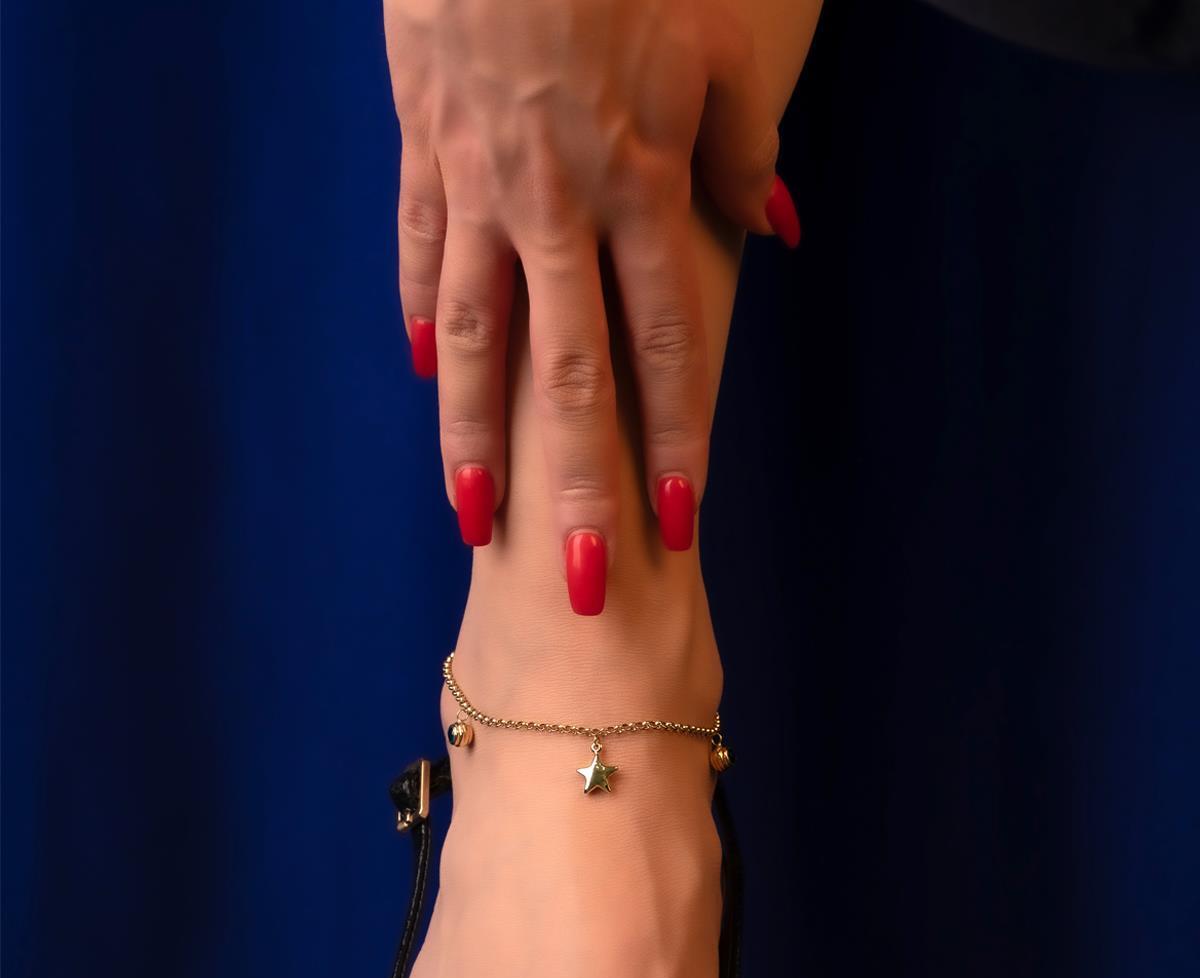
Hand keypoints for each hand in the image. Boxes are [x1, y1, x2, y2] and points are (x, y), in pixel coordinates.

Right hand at [383, 0, 799, 610]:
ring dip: (472, 434)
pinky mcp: (424, 154)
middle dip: (577, 484)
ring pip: (471, 335)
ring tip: (473, 514)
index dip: (677, 435)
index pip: (665, 342)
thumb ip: (748, 151)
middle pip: (567, 372)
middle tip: (582, 577)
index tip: (682, 519)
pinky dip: (415, 319)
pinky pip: (417, 255)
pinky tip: (417, 383)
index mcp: (634, 188)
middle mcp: (555, 208)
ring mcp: (480, 187)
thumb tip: (784, 232)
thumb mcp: (712, 47)